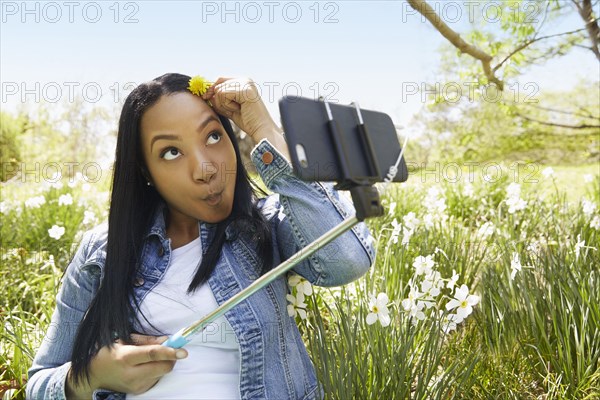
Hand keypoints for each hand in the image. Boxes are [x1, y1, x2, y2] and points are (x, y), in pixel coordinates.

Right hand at [66, 333, 187, 397]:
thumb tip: (166, 340)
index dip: (169, 352)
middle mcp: (131, 374)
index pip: (152, 355)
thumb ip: (146, 340)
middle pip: (162, 368)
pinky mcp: (138, 391)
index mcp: (126, 357)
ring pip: (161, 374)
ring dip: (162, 365)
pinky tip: (143, 368)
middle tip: (170, 351)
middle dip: (170, 359)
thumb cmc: (109, 353)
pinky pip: (156, 380)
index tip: (183, 352)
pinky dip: (155, 372)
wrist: (94, 376)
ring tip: (148, 360)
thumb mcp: (123, 340)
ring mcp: (135, 385)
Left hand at [202, 77, 278, 139]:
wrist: (260, 129)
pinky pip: (223, 95)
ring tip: (237, 110)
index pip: (220, 79)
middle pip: (218, 84)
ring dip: (224, 105)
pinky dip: (227, 105)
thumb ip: (219, 100)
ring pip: (219, 90)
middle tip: (233, 110)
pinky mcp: (245, 89)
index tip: (205, 97)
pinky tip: (239, 109)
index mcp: (243, 82)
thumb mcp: (230, 108)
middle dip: (219, 101)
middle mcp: (245, 80)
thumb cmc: (248, 121)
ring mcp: (246, 83)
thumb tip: (207, 94)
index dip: (212, 89)